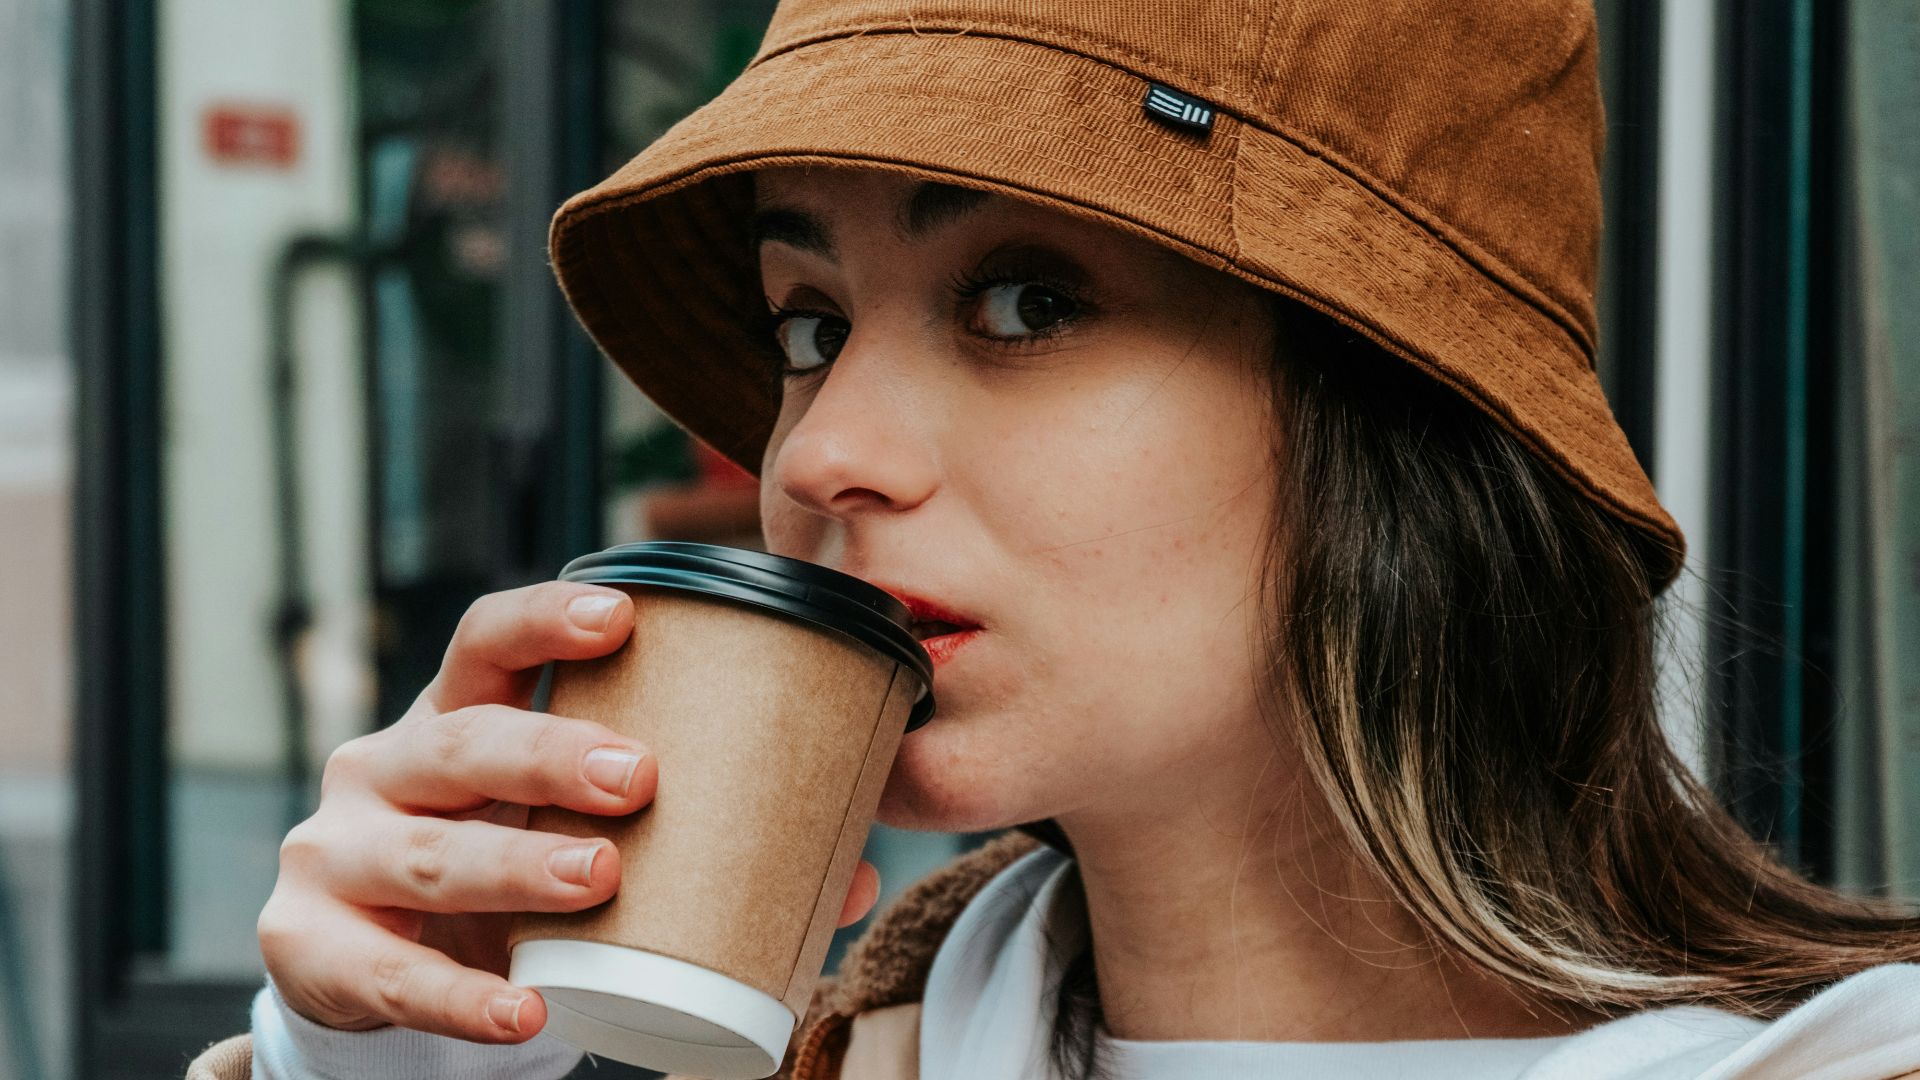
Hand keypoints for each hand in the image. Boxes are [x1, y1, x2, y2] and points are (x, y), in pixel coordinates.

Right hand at [257, 581, 882, 1042]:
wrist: (383, 971)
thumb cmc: (503, 872)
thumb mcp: (571, 836)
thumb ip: (699, 842)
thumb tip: (855, 869)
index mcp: (453, 719)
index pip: (485, 642)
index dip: (546, 620)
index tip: (623, 612)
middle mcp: (383, 767)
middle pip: (462, 740)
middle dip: (550, 751)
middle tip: (641, 777)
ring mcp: (337, 853)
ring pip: (428, 852)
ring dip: (516, 866)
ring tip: (601, 879)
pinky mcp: (311, 945)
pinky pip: (388, 974)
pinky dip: (460, 999)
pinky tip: (523, 1014)